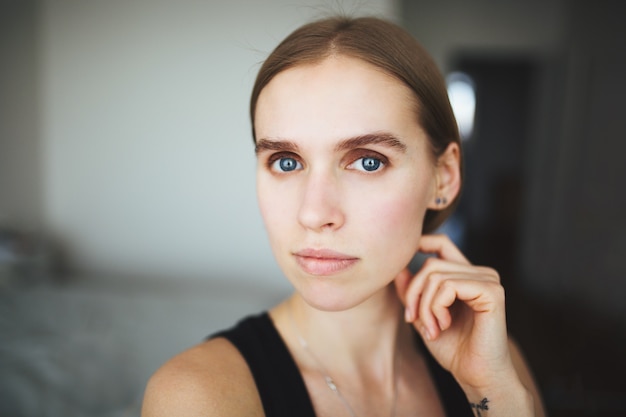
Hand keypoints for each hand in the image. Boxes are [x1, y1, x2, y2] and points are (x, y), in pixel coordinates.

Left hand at [394, 234, 516, 389]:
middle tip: (412, 320)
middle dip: (413, 294)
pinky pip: (449, 286)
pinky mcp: (492, 291)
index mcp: (466, 276)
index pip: (442, 244)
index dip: (421, 243)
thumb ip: (412, 293)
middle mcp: (480, 273)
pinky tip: (443, 325)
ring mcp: (488, 280)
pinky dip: (436, 307)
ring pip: (436, 275)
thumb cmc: (453, 349)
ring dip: (424, 306)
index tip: (403, 264)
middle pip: (431, 265)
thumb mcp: (423, 316)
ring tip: (431, 328)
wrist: (476, 376)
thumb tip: (398, 269)